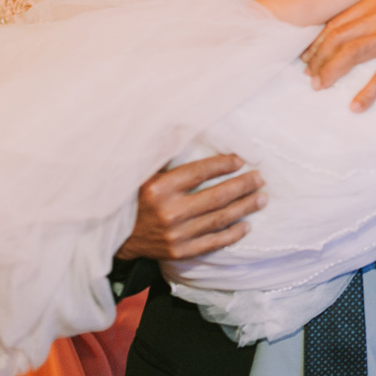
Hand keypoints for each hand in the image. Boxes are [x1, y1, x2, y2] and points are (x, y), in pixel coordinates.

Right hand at [115, 154, 265, 260]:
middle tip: (260, 178)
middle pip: (216, 197)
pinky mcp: (179, 252)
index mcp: (158, 188)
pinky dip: (232, 234)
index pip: (200, 172)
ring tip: (261, 198)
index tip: (240, 160)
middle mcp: (169, 212)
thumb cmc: (133, 198)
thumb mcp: (143, 172)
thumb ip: (164, 152)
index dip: (223, 165)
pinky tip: (246, 225)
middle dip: (243, 186)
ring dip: (244, 208)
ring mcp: (176, 235)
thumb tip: (184, 124)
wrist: (114, 237)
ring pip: (219, 219)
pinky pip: (213, 243)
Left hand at [301, 0, 375, 111]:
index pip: (336, 24)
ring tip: (319, 87)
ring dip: (330, 72)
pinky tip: (356, 106)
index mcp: (374, 2)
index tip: (307, 58)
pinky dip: (366, 93)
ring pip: (350, 54)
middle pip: (337, 38)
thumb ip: (372, 15)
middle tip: (309, 78)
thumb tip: (346, 34)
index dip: (317, 43)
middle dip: (318, 60)